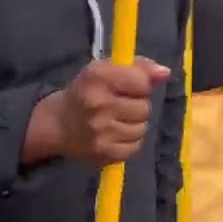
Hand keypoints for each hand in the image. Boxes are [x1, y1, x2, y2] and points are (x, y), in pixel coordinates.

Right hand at [55, 57, 171, 164]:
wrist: (57, 124)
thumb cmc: (86, 92)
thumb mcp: (105, 70)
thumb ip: (137, 68)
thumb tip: (165, 73)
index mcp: (97, 77)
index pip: (142, 82)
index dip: (140, 85)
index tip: (129, 87)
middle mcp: (98, 104)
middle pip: (144, 108)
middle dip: (136, 105)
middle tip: (120, 105)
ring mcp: (101, 132)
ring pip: (142, 128)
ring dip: (134, 124)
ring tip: (117, 120)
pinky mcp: (104, 153)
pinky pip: (136, 146)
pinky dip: (130, 141)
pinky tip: (115, 134)